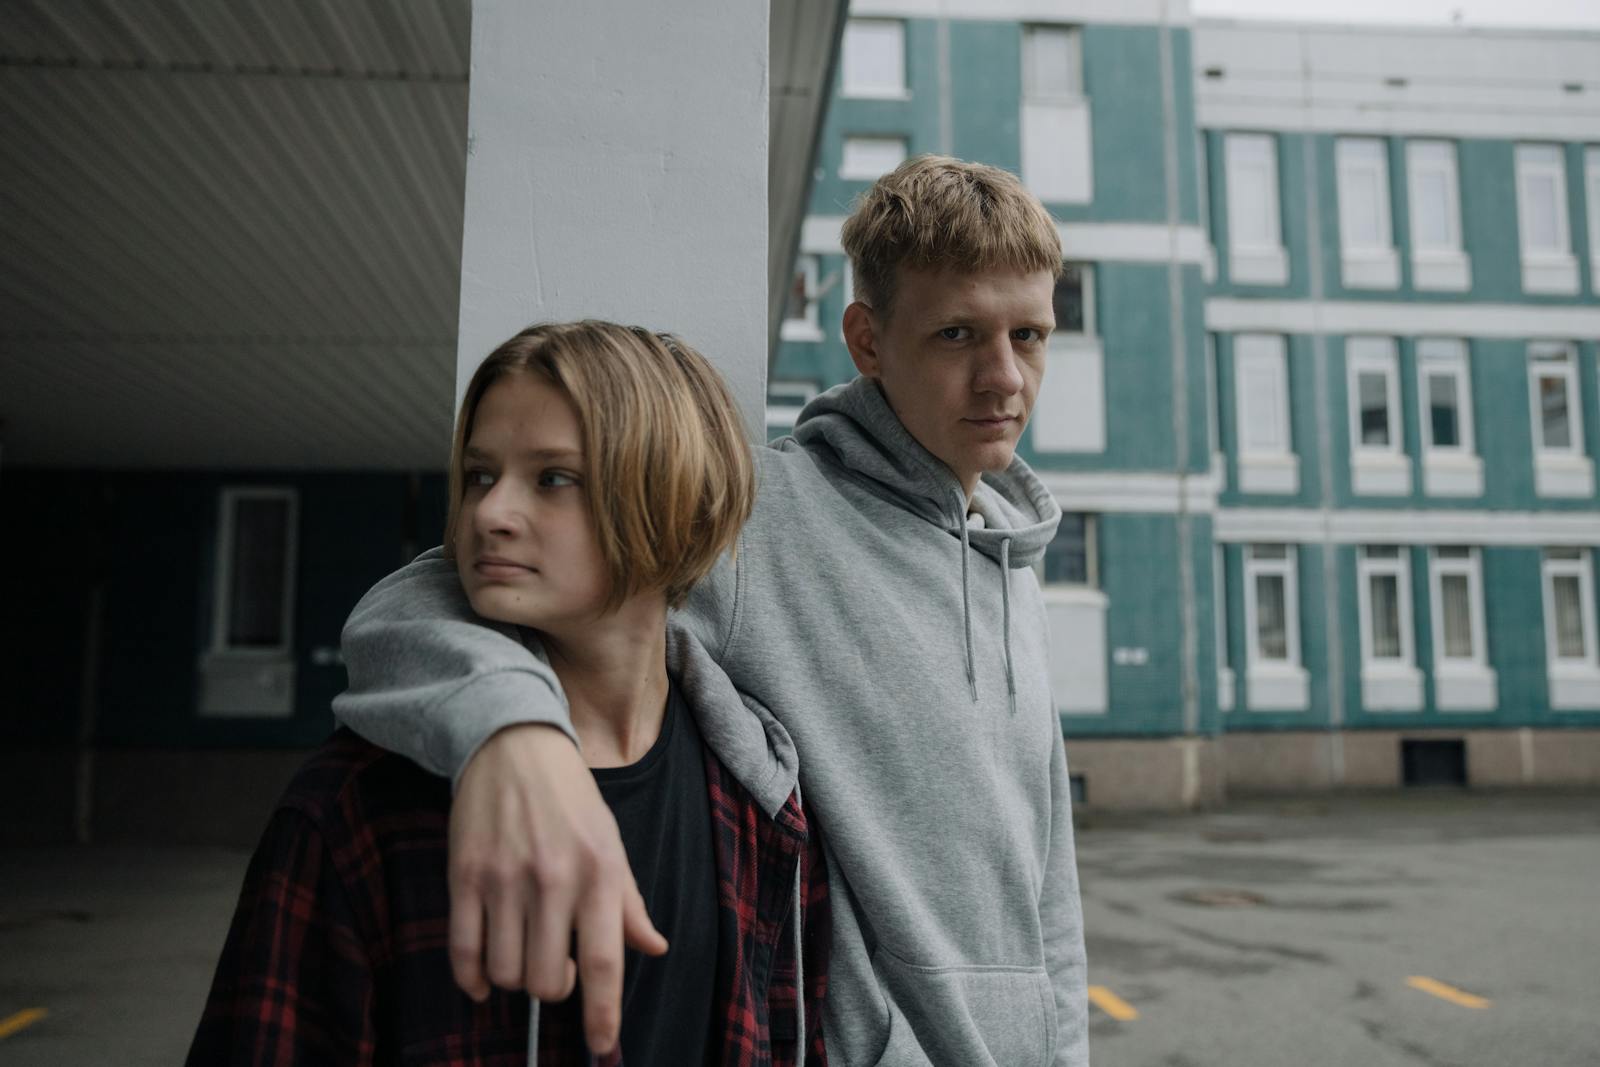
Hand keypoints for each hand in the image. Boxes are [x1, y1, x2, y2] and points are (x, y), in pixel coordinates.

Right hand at [448, 723, 667, 1052]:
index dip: (604, 1015)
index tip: (601, 1047)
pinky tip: (484, 977)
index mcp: (600, 873)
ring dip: (514, 979)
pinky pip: (464, 952)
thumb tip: (654, 948)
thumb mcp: (612, 843)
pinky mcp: (465, 876)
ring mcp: (505, 880)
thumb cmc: (571, 799)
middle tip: (558, 967)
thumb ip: (629, 903)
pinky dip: (472, 978)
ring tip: (524, 954)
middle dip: (554, 990)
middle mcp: (554, 880)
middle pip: (549, 981)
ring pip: (506, 973)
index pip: (606, 962)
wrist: (514, 744)